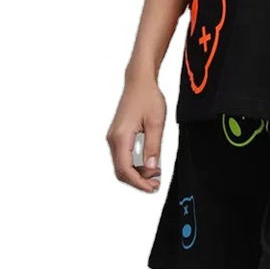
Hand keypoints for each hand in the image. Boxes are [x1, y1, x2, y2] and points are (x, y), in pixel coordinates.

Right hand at [106, 74, 166, 192]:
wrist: (139, 81)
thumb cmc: (148, 97)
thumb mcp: (156, 122)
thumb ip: (153, 147)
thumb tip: (151, 168)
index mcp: (120, 137)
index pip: (125, 169)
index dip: (139, 182)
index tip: (152, 187)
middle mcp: (113, 139)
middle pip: (121, 170)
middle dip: (138, 180)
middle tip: (155, 184)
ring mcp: (114, 137)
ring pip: (122, 164)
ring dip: (137, 173)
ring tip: (155, 175)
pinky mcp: (118, 135)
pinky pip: (123, 156)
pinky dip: (134, 164)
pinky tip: (148, 163)